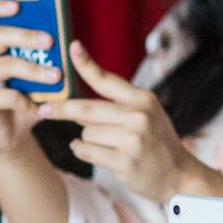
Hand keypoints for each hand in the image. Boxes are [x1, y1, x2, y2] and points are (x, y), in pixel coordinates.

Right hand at [0, 0, 61, 158]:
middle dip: (25, 36)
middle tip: (50, 40)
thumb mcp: (35, 75)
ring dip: (34, 70)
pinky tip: (39, 109)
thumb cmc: (24, 99)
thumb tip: (70, 41)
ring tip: (56, 76)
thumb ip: (44, 58)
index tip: (17, 4)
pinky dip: (27, 102)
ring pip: (4, 65)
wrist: (9, 135)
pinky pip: (6, 96)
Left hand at [41, 42, 194, 202]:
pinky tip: (96, 153)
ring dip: (89, 139)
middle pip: (86, 108)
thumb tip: (74, 105)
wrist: (179, 174)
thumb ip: (115, 106)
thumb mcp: (145, 114)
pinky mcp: (125, 161)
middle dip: (61, 109)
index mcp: (142, 99)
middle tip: (43, 110)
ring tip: (110, 145)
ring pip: (87, 133)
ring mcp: (133, 139)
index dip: (86, 64)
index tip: (72, 48)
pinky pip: (88, 151)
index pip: (107, 79)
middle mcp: (138, 115)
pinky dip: (84, 151)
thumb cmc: (155, 142)